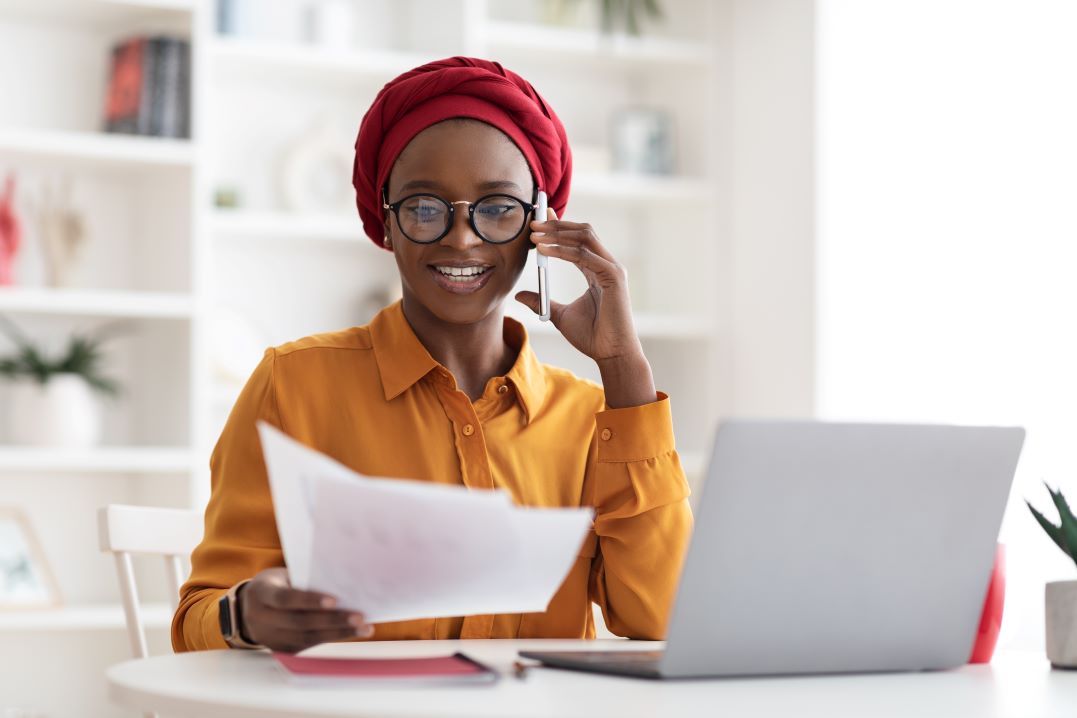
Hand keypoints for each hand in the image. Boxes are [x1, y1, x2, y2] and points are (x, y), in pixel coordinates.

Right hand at [238, 567, 372, 653]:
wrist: (249, 608)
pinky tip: (351, 632)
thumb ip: (303, 580)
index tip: (335, 600)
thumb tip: (341, 581)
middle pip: (300, 622)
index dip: (309, 600)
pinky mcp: (282, 648)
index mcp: (261, 594)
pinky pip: (309, 644)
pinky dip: (333, 638)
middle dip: (332, 620)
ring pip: (307, 637)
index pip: (285, 599)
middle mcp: (262, 619)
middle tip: (358, 616)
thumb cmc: (275, 584)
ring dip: (339, 633)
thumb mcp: (281, 576)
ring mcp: (271, 637)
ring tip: (363, 628)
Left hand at [515, 208, 643, 364]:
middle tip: (532, 224)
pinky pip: (584, 255)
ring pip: (584, 237)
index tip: (538, 221)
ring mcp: (612, 269)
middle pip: (582, 232)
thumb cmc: (592, 337)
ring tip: (534, 235)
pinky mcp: (613, 277)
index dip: (558, 227)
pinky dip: (563, 250)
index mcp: (597, 270)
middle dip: (556, 225)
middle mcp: (606, 265)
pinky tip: (544, 250)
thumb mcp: (558, 315)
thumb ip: (541, 301)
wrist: (611, 354)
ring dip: (557, 233)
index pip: (578, 240)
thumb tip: (519, 295)